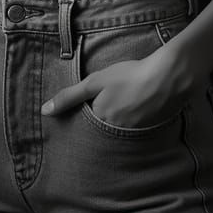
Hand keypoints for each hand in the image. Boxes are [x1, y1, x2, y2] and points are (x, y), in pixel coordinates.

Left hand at [41, 50, 194, 126]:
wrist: (168, 77)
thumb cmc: (130, 76)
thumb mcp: (95, 81)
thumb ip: (69, 97)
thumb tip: (44, 112)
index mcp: (100, 122)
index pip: (85, 126)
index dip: (86, 114)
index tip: (91, 104)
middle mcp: (114, 135)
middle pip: (101, 132)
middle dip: (102, 122)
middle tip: (111, 103)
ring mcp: (132, 136)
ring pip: (117, 133)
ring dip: (118, 121)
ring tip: (125, 104)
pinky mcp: (148, 133)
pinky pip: (134, 133)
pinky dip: (133, 122)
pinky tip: (138, 108)